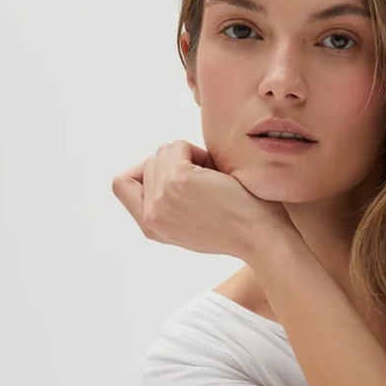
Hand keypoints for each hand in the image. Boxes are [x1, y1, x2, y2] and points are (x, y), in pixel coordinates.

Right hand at [111, 139, 295, 260]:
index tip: (175, 175)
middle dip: (177, 163)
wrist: (263, 239)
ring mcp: (161, 198)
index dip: (145, 172)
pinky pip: (176, 146)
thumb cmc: (239, 227)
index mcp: (152, 227)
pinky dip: (198, 151)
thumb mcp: (191, 222)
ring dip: (189, 157)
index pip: (122, 185)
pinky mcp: (176, 181)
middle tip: (207, 181)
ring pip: (162, 152)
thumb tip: (159, 162)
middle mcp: (150, 216)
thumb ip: (168, 202)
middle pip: (148, 163)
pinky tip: (217, 174)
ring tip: (214, 180)